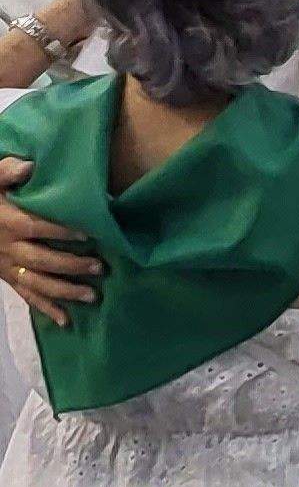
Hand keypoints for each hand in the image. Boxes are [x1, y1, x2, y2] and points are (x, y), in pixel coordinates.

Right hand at [0, 158, 98, 321]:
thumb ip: (8, 171)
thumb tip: (28, 166)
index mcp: (8, 222)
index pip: (35, 227)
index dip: (60, 231)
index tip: (88, 233)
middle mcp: (8, 247)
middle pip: (41, 259)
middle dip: (71, 266)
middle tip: (101, 268)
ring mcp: (7, 265)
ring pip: (36, 282)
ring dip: (64, 291)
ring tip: (92, 296)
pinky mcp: (7, 277)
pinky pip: (25, 295)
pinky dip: (45, 308)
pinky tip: (66, 320)